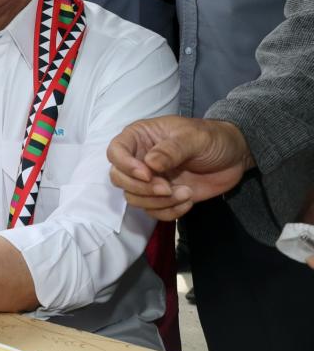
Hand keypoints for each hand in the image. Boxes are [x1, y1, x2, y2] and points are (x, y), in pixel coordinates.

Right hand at [107, 115, 253, 219]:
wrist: (234, 156)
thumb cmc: (212, 138)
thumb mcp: (194, 138)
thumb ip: (171, 150)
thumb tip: (149, 164)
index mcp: (140, 137)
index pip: (115, 151)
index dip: (125, 165)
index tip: (148, 174)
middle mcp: (139, 159)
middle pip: (119, 178)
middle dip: (141, 188)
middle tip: (167, 188)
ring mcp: (150, 180)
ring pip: (134, 198)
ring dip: (158, 202)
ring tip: (185, 193)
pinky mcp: (163, 197)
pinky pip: (153, 212)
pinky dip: (169, 212)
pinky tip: (188, 201)